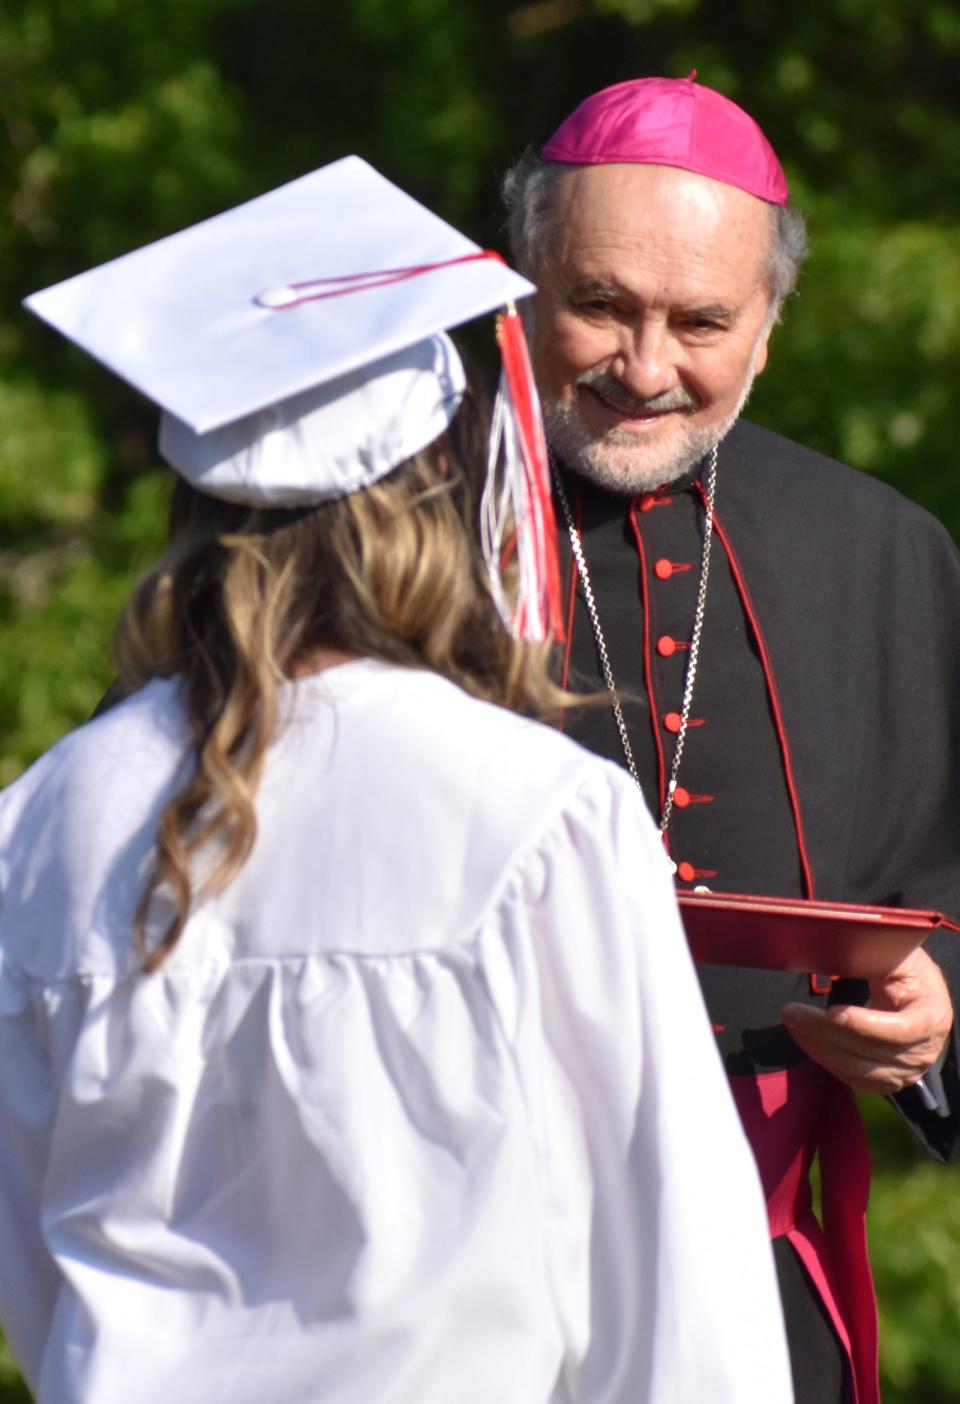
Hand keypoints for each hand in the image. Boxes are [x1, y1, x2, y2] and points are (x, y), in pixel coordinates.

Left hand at [781, 947, 952, 1095]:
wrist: (917, 1000)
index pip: (900, 1029)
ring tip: (792, 1020)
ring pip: (856, 1069)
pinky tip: (804, 1036)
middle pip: (870, 1051)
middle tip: (791, 1011)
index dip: (865, 1024)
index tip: (832, 1011)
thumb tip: (846, 939)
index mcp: (931, 1016)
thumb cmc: (908, 972)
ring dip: (818, 1045)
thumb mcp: (901, 956)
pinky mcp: (884, 1081)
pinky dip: (822, 1057)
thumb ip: (879, 954)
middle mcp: (923, 1051)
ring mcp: (905, 1071)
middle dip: (825, 1031)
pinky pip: (849, 1077)